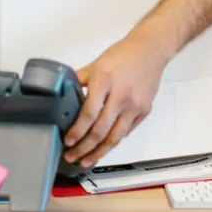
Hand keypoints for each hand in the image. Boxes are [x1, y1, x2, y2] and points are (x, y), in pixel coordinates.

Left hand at [63, 36, 169, 167]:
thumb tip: (61, 93)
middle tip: (72, 156)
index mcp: (104, 81)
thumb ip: (79, 80)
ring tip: (86, 160)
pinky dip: (113, 142)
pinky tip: (103, 148)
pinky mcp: (144, 111)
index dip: (77, 131)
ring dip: (99, 152)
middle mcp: (121, 95)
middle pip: (101, 131)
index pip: (89, 113)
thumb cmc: (123, 55)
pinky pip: (126, 132)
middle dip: (84, 148)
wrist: (150, 50)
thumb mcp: (95, 64)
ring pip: (115, 137)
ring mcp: (134, 105)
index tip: (68, 141)